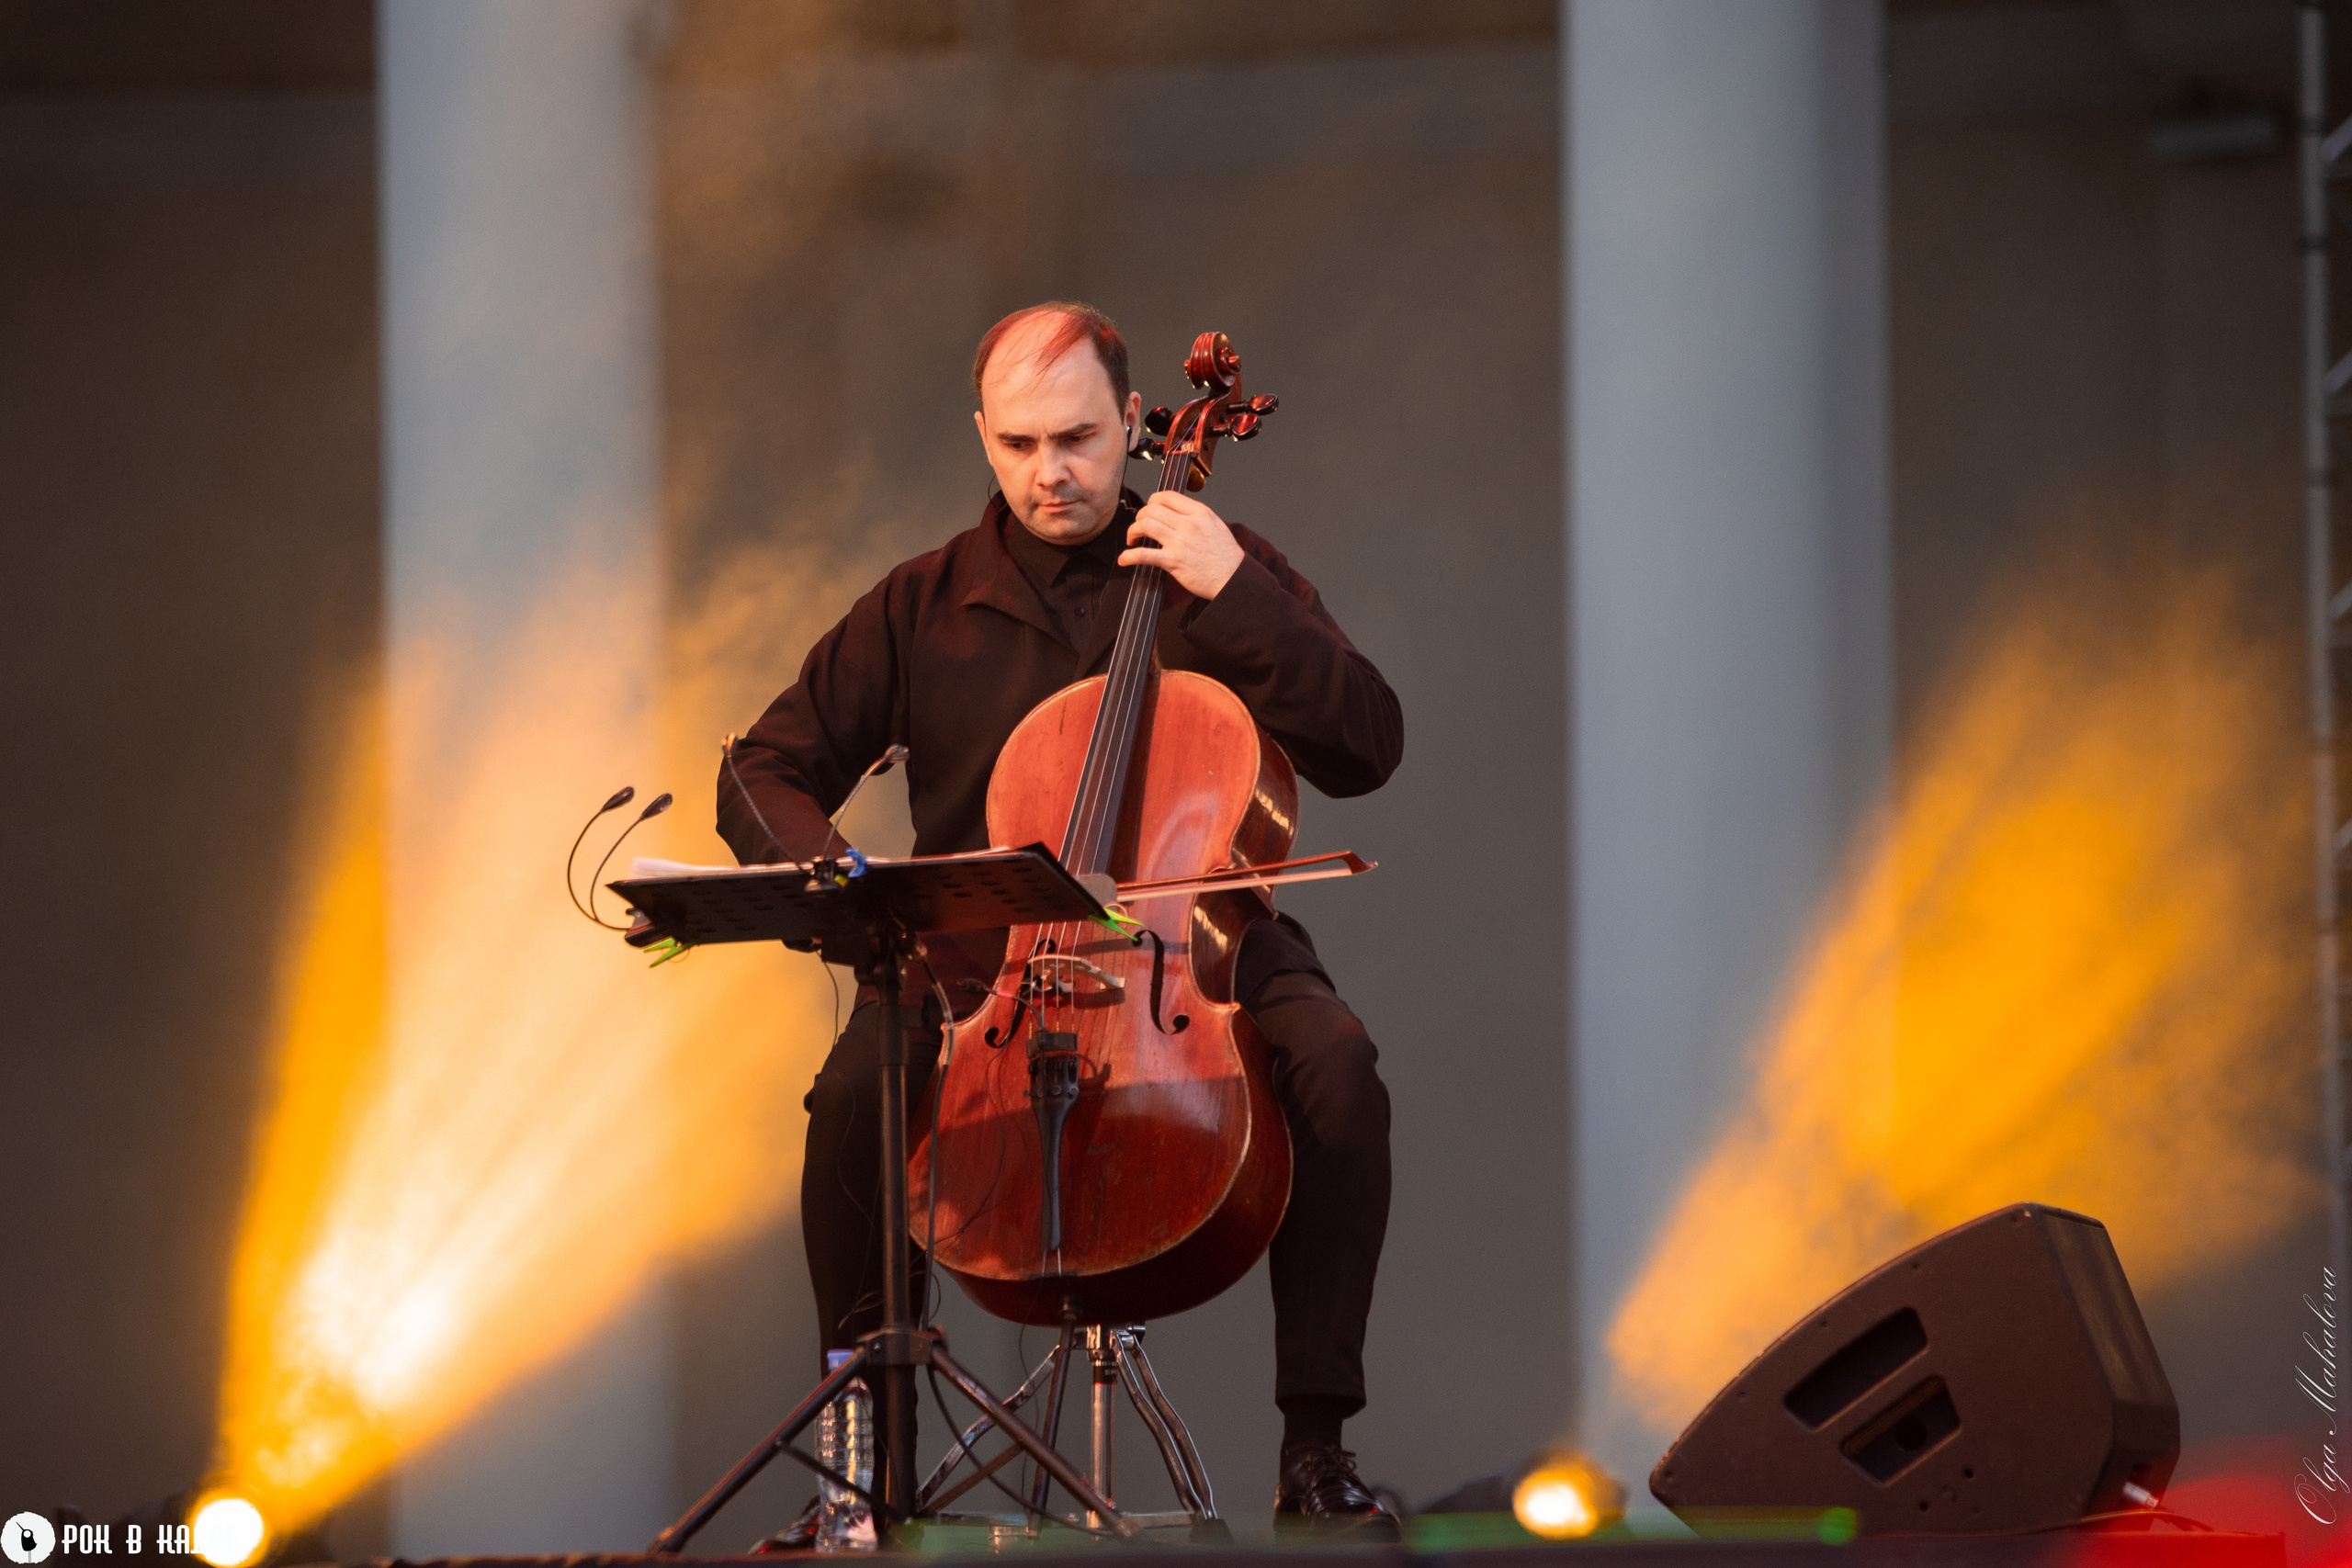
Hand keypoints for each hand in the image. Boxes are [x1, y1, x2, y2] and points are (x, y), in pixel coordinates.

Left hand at [1123, 490, 1244, 598]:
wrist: (1232, 579)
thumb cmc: (1225, 555)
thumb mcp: (1215, 524)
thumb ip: (1195, 516)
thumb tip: (1174, 512)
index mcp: (1199, 513)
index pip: (1167, 496)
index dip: (1152, 500)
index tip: (1149, 509)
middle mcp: (1189, 524)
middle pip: (1152, 509)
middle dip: (1140, 516)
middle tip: (1140, 527)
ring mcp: (1180, 543)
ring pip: (1145, 525)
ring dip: (1133, 531)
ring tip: (1132, 539)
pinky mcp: (1173, 561)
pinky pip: (1144, 555)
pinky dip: (1129, 556)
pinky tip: (1124, 559)